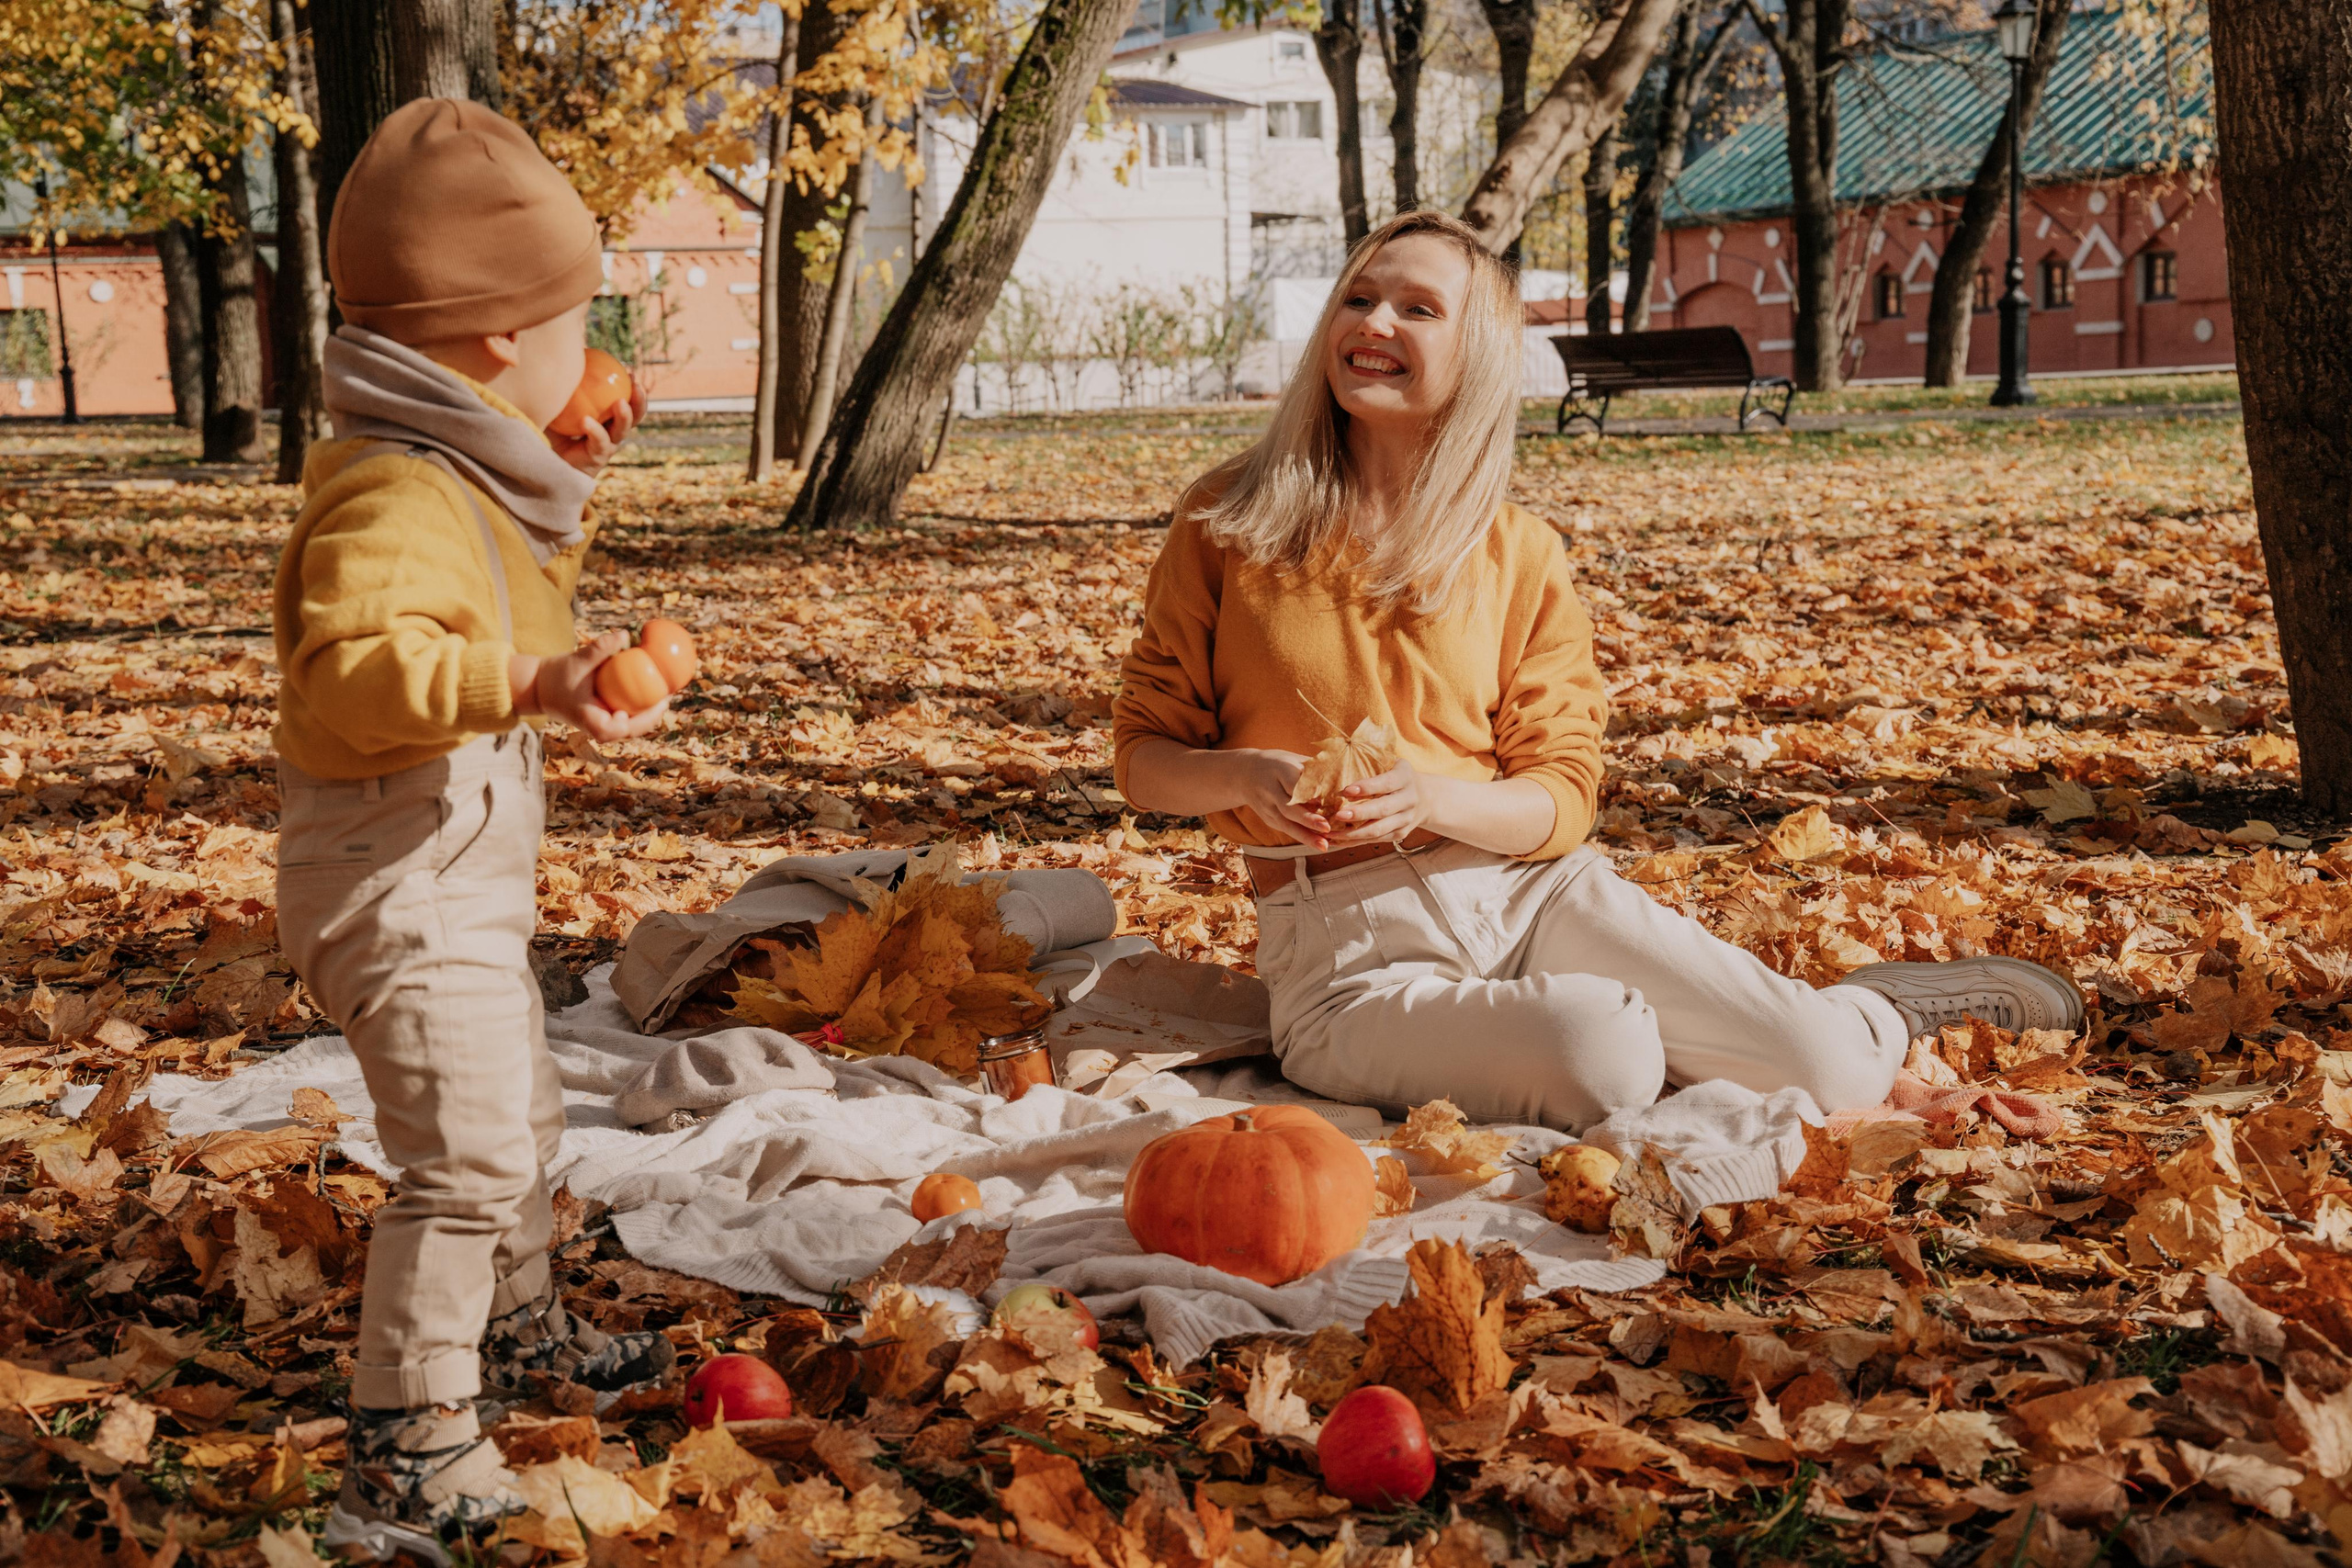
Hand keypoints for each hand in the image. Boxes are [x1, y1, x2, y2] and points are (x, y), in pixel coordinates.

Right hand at [513, 631, 669, 741]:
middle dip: (657, 711)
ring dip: (651, 707)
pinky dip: (639, 699)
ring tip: (669, 686)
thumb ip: (599, 649)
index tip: (663, 700)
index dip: (649, 717)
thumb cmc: (555, 676)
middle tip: (672, 689)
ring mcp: (605, 725)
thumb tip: (624, 635)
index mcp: (596, 725)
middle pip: (638, 727)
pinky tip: (652, 682)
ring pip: (635, 721)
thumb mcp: (577, 661)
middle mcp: (603, 729)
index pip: (628, 727)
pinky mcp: (605, 717)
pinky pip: (628, 711)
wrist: (537, 687)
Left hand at [548, 377, 648, 476]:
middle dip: (639, 400)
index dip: (632, 389)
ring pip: (622, 431)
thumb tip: (562, 359)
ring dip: (625, 416)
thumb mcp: (558, 405)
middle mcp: (611, 433)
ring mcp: (606, 446)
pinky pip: (599, 442)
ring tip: (620, 402)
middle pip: (635, 417)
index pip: (626, 402)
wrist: (545, 461)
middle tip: (636, 383)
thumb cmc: (551, 430)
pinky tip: (586, 420)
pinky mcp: (597, 458)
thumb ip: (564, 387)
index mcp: (607, 420)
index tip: (628, 371)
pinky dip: (594, 431)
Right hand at [1224, 749, 1338, 848]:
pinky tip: (1318, 844)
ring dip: (1306, 836)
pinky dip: (1303, 838)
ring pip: (1286, 823)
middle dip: (1307, 819)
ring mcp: (1267, 807)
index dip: (1310, 793)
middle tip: (1326, 827)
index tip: (1327, 800)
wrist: (1244, 773)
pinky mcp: (1268, 819)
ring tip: (1324, 845)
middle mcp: (1270, 789)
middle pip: (1288, 807)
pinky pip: (1287, 830)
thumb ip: (1315, 769)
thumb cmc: (1278, 764)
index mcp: (1279, 769)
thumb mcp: (1293, 758)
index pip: (1295, 783)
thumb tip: (1345, 779)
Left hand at [1327, 759, 1439, 844]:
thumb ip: (1371, 764)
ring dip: (1353, 833)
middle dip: (1359, 813)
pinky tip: (1337, 841)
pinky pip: (1376, 840)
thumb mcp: (1392, 764)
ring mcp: (1406, 819)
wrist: (1426, 797)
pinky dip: (1356, 842)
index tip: (1346, 790)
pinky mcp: (1400, 834)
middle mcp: (1409, 800)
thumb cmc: (1397, 776)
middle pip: (1383, 809)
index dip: (1367, 787)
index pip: (1386, 783)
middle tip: (1338, 815)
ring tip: (1331, 833)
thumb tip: (1336, 764)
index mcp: (1405, 778)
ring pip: (1379, 830)